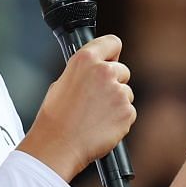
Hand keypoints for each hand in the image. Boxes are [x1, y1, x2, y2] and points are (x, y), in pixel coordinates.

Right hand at [20, 34, 132, 180]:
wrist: (59, 144)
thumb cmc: (56, 117)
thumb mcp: (63, 82)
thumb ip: (85, 72)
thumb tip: (97, 70)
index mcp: (85, 60)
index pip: (112, 42)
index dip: (112, 52)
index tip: (112, 58)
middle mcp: (104, 71)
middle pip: (123, 70)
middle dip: (115, 82)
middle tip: (97, 99)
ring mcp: (118, 92)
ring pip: (126, 92)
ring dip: (117, 102)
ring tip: (95, 115)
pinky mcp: (127, 112)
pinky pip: (129, 112)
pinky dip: (120, 119)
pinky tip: (102, 125)